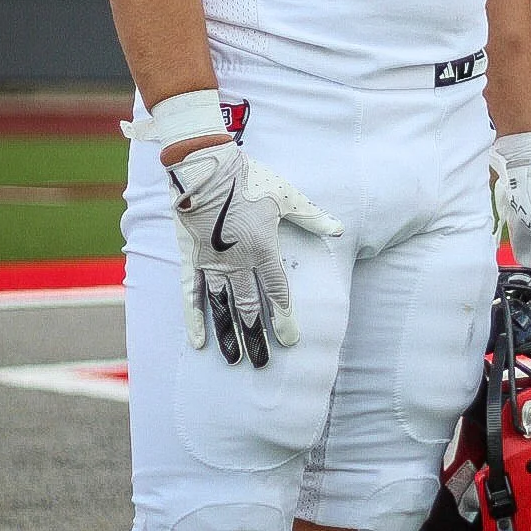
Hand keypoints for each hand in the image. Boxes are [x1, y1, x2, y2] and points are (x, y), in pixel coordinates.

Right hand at [166, 141, 341, 366]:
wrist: (206, 167)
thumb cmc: (250, 179)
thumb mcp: (287, 195)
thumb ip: (312, 217)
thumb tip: (338, 228)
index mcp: (263, 249)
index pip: (277, 292)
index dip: (285, 318)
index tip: (290, 341)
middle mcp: (238, 262)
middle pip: (249, 307)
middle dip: (257, 336)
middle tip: (261, 363)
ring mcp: (212, 263)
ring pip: (222, 306)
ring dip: (229, 334)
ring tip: (235, 359)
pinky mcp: (192, 259)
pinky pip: (192, 295)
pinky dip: (195, 319)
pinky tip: (199, 341)